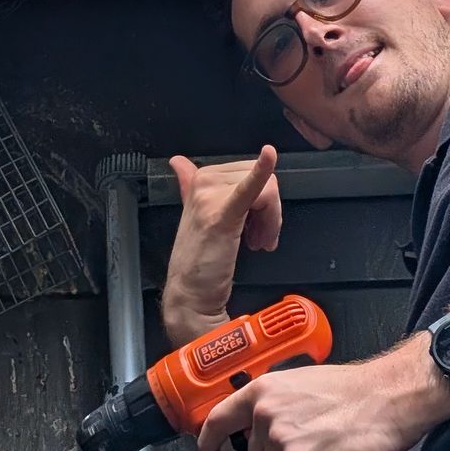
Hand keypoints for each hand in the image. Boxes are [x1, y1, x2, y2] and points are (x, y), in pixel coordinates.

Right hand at [161, 147, 281, 344]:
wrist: (190, 294)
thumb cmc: (197, 259)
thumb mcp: (193, 215)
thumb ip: (188, 184)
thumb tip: (178, 161)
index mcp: (201, 178)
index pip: (251, 175)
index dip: (262, 203)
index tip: (255, 227)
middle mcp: (204, 182)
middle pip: (266, 182)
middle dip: (270, 212)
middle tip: (260, 238)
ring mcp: (211, 197)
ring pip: (268, 192)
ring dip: (271, 220)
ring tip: (258, 242)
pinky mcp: (223, 216)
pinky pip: (249, 189)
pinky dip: (261, 171)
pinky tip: (269, 156)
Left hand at [193, 344, 449, 450]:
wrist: (388, 397)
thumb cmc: (354, 392)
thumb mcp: (301, 385)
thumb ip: (274, 404)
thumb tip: (259, 428)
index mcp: (262, 391)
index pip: (217, 421)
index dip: (208, 446)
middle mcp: (265, 414)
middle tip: (310, 448)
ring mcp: (281, 440)